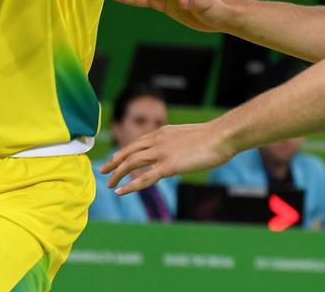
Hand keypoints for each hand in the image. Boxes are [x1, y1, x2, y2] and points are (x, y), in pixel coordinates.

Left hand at [99, 122, 234, 192]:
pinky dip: (130, 185)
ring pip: (131, 164)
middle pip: (128, 151)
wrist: (222, 135)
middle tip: (102, 170)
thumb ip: (179, 144)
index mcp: (162, 132)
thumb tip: (178, 153)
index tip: (115, 158)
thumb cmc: (214, 137)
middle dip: (114, 161)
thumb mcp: (190, 137)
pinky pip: (144, 177)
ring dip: (117, 174)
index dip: (124, 152)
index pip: (137, 143)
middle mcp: (157, 140)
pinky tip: (120, 191)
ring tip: (108, 184)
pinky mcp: (168, 166)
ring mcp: (161, 153)